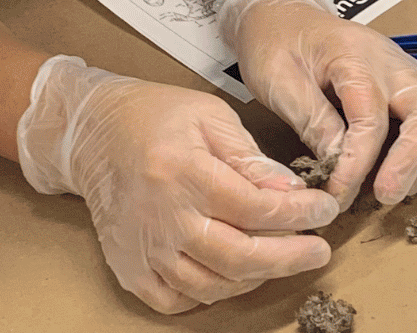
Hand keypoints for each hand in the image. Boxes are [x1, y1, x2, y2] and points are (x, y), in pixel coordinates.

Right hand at [16, 55, 338, 313]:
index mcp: (185, 172)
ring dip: (257, 277)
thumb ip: (252, 158)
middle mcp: (164, 218)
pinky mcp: (131, 269)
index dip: (300, 215)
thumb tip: (291, 192)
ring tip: (281, 257)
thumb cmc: (154, 117)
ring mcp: (144, 250)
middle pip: (240, 257)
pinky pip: (178, 301)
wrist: (92, 134)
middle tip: (319, 251)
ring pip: (214, 285)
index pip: (257, 208)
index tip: (325, 210)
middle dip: (291, 257)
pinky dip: (213, 293)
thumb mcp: (211, 116)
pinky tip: (233, 273)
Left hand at [220, 0, 416, 205]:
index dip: (359, 161)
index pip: (370, 116)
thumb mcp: (278, 81)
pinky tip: (408, 169)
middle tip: (386, 197)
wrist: (281, 13)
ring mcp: (403, 66)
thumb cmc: (275, 43)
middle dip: (413, 159)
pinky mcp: (406, 78)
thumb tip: (339, 161)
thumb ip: (311, 119)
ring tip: (398, 190)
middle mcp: (389, 58)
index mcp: (353, 54)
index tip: (339, 193)